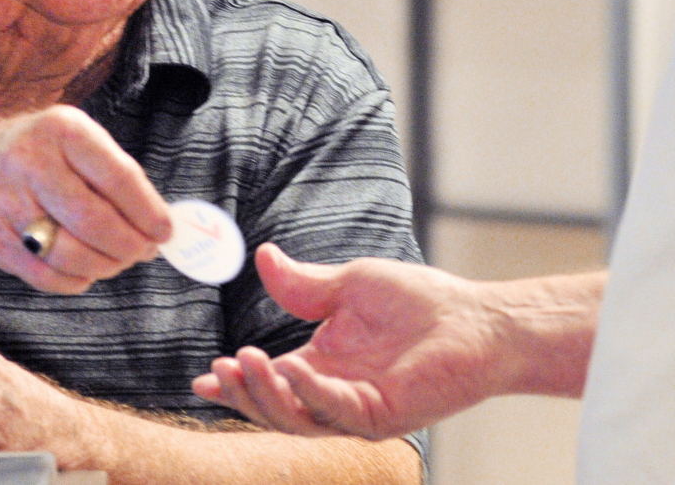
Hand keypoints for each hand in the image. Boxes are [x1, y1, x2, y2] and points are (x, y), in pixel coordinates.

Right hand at [0, 105, 172, 293]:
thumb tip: (158, 225)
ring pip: (70, 253)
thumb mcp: (73, 143)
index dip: (148, 211)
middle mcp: (30, 160)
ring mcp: (5, 200)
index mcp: (62, 128)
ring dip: (105, 266)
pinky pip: (45, 275)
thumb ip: (115, 176)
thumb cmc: (37, 158)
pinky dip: (75, 280)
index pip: (119, 176)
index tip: (166, 231)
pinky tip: (85, 270)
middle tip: (144, 252)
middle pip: (94, 221)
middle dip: (129, 245)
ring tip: (118, 260)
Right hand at [192, 244, 505, 438]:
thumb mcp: (348, 284)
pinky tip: (290, 367)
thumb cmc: (417, 300)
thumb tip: (262, 256)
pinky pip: (334, 410)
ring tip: (243, 362)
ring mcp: (356, 409)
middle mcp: (333, 392)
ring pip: (296, 418)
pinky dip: (307, 392)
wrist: (472, 316)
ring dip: (265, 395)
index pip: (269, 379)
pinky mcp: (381, 414)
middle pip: (274, 407)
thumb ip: (303, 284)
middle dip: (242, 392)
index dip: (235, 383)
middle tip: (220, 368)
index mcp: (321, 363)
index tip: (202, 379)